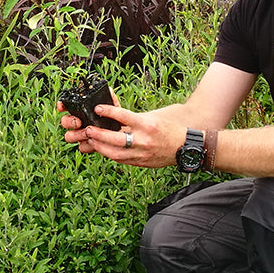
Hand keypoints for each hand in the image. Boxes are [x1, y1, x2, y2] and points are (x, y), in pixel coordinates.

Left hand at [58, 100, 183, 168]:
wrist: (186, 147)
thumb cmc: (169, 129)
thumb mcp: (153, 117)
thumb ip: (134, 118)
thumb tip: (114, 115)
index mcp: (147, 124)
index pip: (123, 116)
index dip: (108, 112)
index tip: (97, 108)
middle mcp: (144, 140)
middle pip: (114, 139)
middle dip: (98, 134)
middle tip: (88, 129)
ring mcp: (142, 154)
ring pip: (114, 153)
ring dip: (100, 147)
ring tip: (91, 140)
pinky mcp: (141, 163)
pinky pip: (121, 160)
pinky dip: (110, 154)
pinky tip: (103, 149)